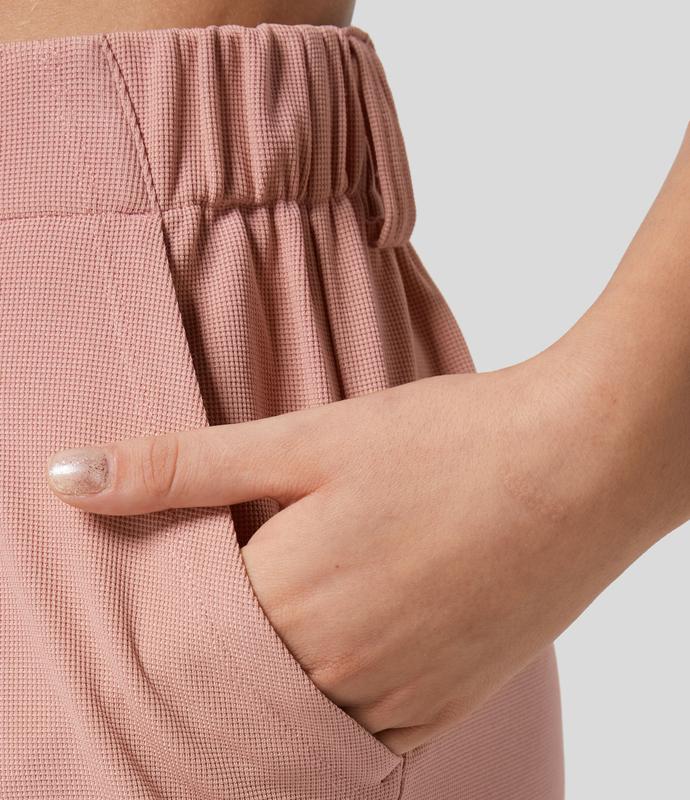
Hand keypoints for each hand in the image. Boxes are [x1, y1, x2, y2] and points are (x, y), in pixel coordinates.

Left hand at [44, 348, 670, 755]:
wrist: (583, 461)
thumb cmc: (448, 441)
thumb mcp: (306, 439)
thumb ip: (182, 467)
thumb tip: (67, 476)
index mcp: (286, 604)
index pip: (178, 633)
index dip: (168, 595)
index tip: (179, 561)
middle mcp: (335, 674)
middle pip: (232, 680)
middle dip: (218, 636)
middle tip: (248, 572)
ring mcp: (395, 701)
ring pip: (294, 714)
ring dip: (276, 671)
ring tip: (301, 602)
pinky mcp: (444, 707)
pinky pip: (359, 732)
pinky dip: (333, 695)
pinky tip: (348, 638)